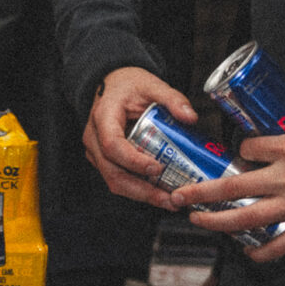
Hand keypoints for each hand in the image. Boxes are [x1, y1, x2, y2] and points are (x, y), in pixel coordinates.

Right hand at [81, 67, 198, 208]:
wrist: (113, 84)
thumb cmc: (128, 85)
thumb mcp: (152, 85)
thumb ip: (172, 98)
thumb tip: (190, 117)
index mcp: (103, 117)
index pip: (112, 145)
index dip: (133, 161)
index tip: (157, 168)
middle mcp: (94, 138)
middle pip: (112, 173)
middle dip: (142, 191)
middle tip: (169, 199)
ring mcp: (96, 152)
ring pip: (114, 181)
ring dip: (142, 195)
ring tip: (169, 201)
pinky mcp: (104, 161)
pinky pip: (119, 179)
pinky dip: (139, 190)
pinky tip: (161, 194)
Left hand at [185, 84, 284, 260]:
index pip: (249, 147)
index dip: (241, 148)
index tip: (242, 150)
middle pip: (232, 186)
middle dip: (202, 191)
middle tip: (181, 194)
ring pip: (245, 219)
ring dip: (217, 222)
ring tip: (197, 221)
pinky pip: (279, 246)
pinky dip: (260, 253)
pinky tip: (247, 253)